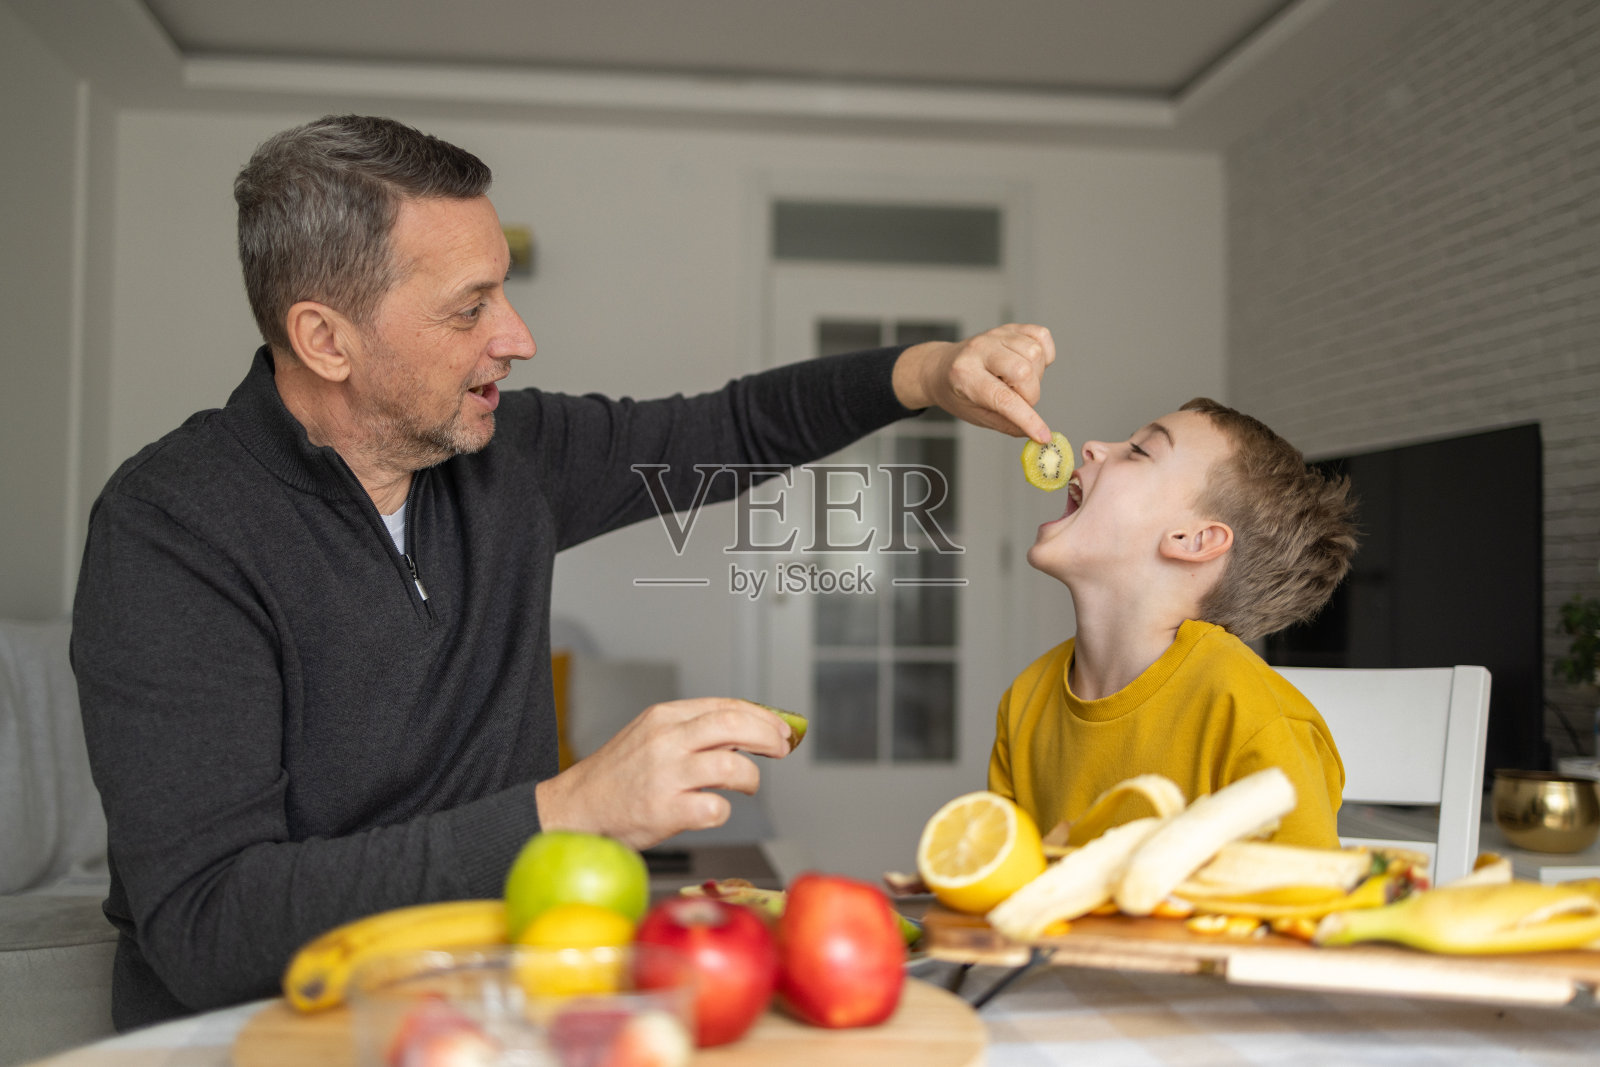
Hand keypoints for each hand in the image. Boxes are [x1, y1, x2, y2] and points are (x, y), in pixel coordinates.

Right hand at [533, 698, 792, 849]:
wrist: (576, 809)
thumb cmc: (619, 777)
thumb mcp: (652, 738)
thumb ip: (694, 733)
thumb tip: (747, 735)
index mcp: (665, 717)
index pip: (726, 706)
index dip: (762, 717)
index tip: (782, 729)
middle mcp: (666, 740)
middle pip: (734, 726)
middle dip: (768, 736)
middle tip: (781, 749)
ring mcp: (665, 775)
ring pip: (731, 767)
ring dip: (750, 778)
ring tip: (745, 786)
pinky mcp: (664, 810)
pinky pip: (715, 808)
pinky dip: (723, 811)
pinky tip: (713, 810)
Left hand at [891, 323, 1055, 442]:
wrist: (941, 367)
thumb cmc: (958, 393)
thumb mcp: (975, 415)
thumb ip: (1006, 425)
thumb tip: (1036, 434)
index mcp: (964, 374)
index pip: (1003, 399)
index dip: (1027, 419)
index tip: (1043, 436)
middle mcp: (979, 349)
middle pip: (1023, 371)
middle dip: (1030, 395)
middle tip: (1019, 401)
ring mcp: (995, 334)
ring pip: (1035, 353)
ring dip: (1036, 376)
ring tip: (1017, 383)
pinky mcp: (1010, 327)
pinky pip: (1041, 336)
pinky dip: (1043, 355)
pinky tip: (1029, 365)